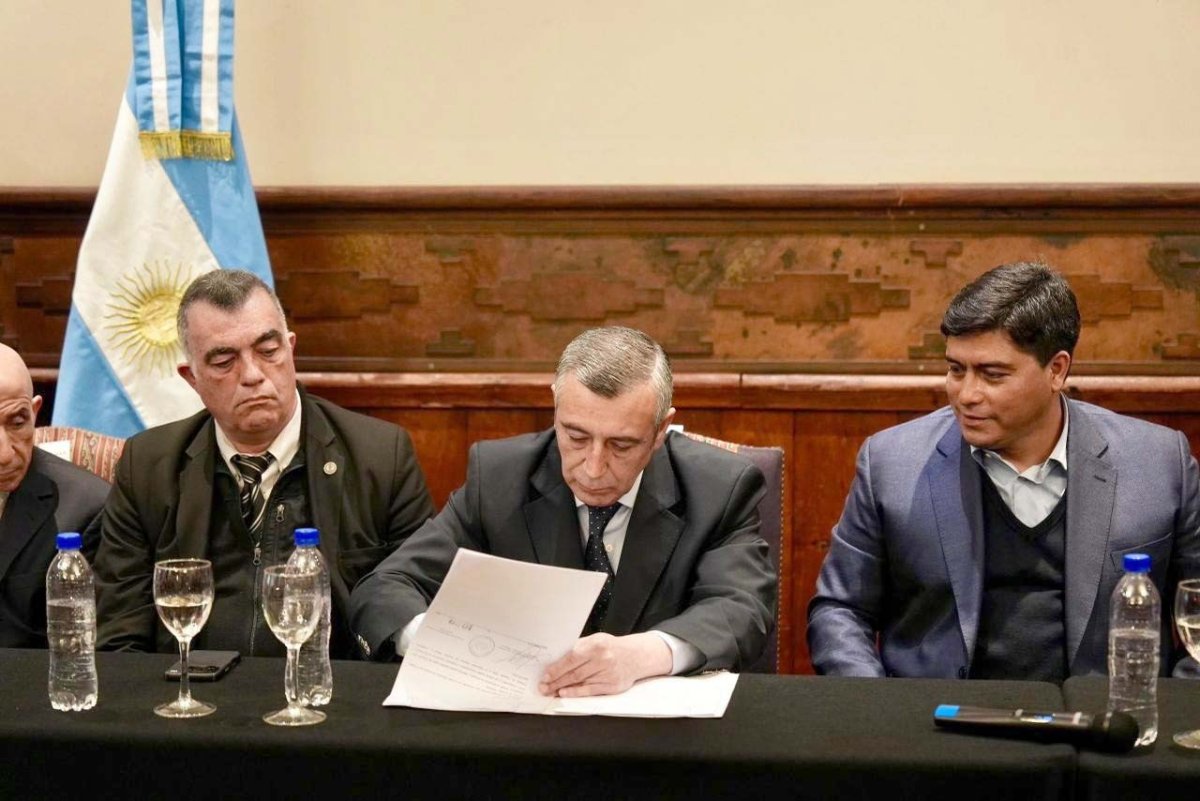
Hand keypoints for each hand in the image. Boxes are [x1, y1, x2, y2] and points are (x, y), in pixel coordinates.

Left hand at [538, 632, 672, 696]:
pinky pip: (590, 691)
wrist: (635, 656)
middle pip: (574, 673)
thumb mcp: (596, 640)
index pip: (572, 658)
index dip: (557, 668)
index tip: (545, 675)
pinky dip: (576, 693)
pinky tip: (565, 693)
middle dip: (556, 681)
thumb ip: (578, 648)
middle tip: (543, 687)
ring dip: (563, 688)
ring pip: (581, 682)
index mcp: (597, 644)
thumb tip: (556, 659)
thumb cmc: (611, 647)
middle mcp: (603, 659)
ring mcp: (608, 673)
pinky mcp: (612, 686)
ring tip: (550, 691)